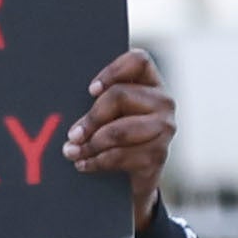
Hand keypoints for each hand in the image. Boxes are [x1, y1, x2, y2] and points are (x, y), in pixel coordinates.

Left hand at [63, 50, 175, 234]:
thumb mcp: (109, 115)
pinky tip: (83, 164)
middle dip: (91, 117)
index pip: (139, 60)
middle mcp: (163, 101)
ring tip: (72, 151)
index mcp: (151, 82)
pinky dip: (97, 162)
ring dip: (91, 144)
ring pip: (119, 130)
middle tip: (72, 133)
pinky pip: (120, 156)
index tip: (90, 90)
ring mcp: (165, 129)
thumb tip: (73, 117)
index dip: (113, 71)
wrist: (135, 177)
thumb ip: (98, 104)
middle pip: (120, 95)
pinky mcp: (159, 155)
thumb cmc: (117, 137)